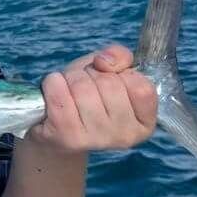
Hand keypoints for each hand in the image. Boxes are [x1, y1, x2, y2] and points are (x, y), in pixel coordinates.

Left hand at [29, 43, 158, 153]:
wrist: (53, 128)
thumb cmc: (88, 96)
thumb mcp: (110, 71)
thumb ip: (120, 57)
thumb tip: (105, 62)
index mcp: (143, 123)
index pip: (140, 86)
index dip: (120, 73)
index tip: (110, 79)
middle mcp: (125, 136)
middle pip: (109, 84)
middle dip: (92, 73)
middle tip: (85, 84)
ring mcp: (97, 139)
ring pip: (83, 87)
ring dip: (71, 77)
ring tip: (69, 89)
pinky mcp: (69, 137)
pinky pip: (58, 93)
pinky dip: (52, 83)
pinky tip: (54, 91)